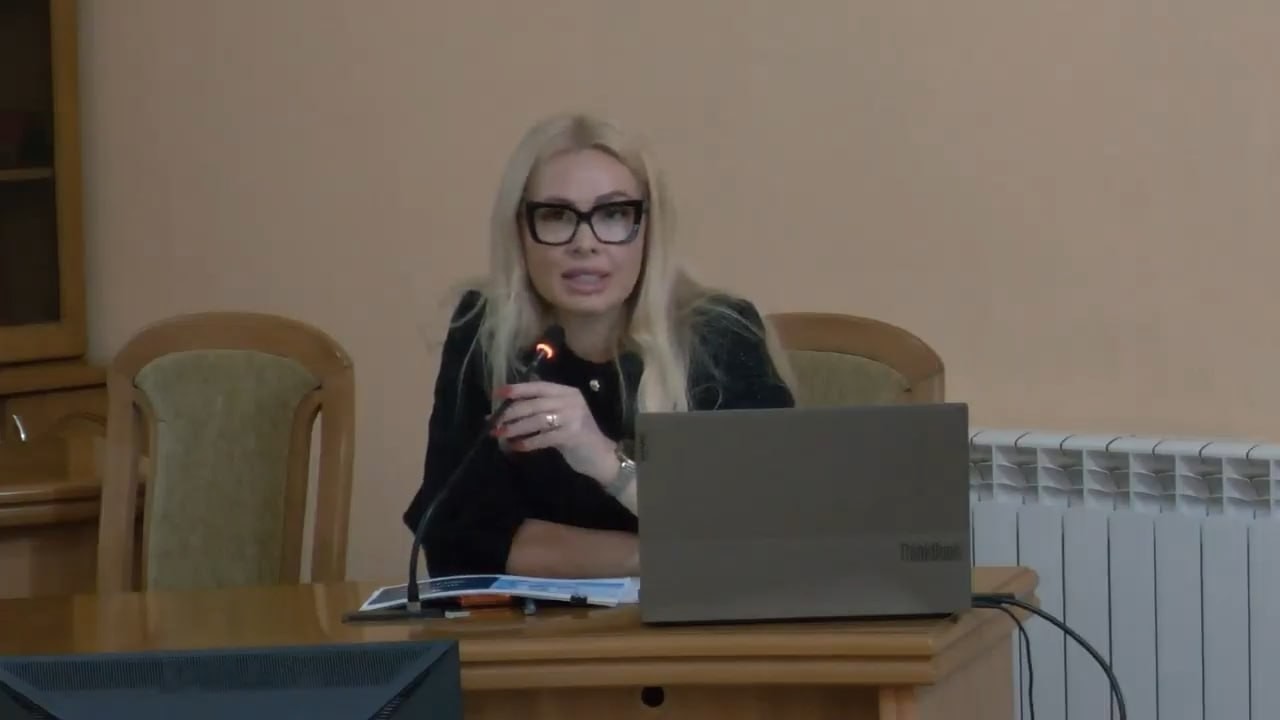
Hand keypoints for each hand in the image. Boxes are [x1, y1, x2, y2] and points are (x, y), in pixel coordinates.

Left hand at [492, 381, 617, 482]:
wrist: (601, 456)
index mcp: (567, 392)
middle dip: (510, 413)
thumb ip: (540, 410)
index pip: (538, 386)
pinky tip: (516, 446)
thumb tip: (506, 411)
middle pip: (534, 404)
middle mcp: (571, 401)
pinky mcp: (572, 435)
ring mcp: (573, 417)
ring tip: (500, 434)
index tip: (498, 393)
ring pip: (536, 421)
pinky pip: (543, 438)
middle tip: (493, 421)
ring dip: (515, 428)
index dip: (517, 389)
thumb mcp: (561, 417)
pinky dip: (527, 442)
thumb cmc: (576, 436)